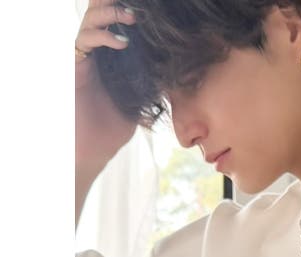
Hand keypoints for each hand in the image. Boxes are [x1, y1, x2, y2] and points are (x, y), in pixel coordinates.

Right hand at [75, 0, 138, 172]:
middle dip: (115, 4)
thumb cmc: (113, 127)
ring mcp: (83, 56)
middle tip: (139, 6)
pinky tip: (122, 42)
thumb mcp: (141, 101)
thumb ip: (152, 83)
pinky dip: (102, 36)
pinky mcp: (75, 65)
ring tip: (133, 16)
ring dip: (111, 14)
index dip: (125, 11)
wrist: (92, 147)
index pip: (116, 23)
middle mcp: (94, 50)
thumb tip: (175, 72)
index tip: (150, 11)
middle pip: (100, 13)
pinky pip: (84, 41)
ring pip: (91, 20)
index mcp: (109, 55)